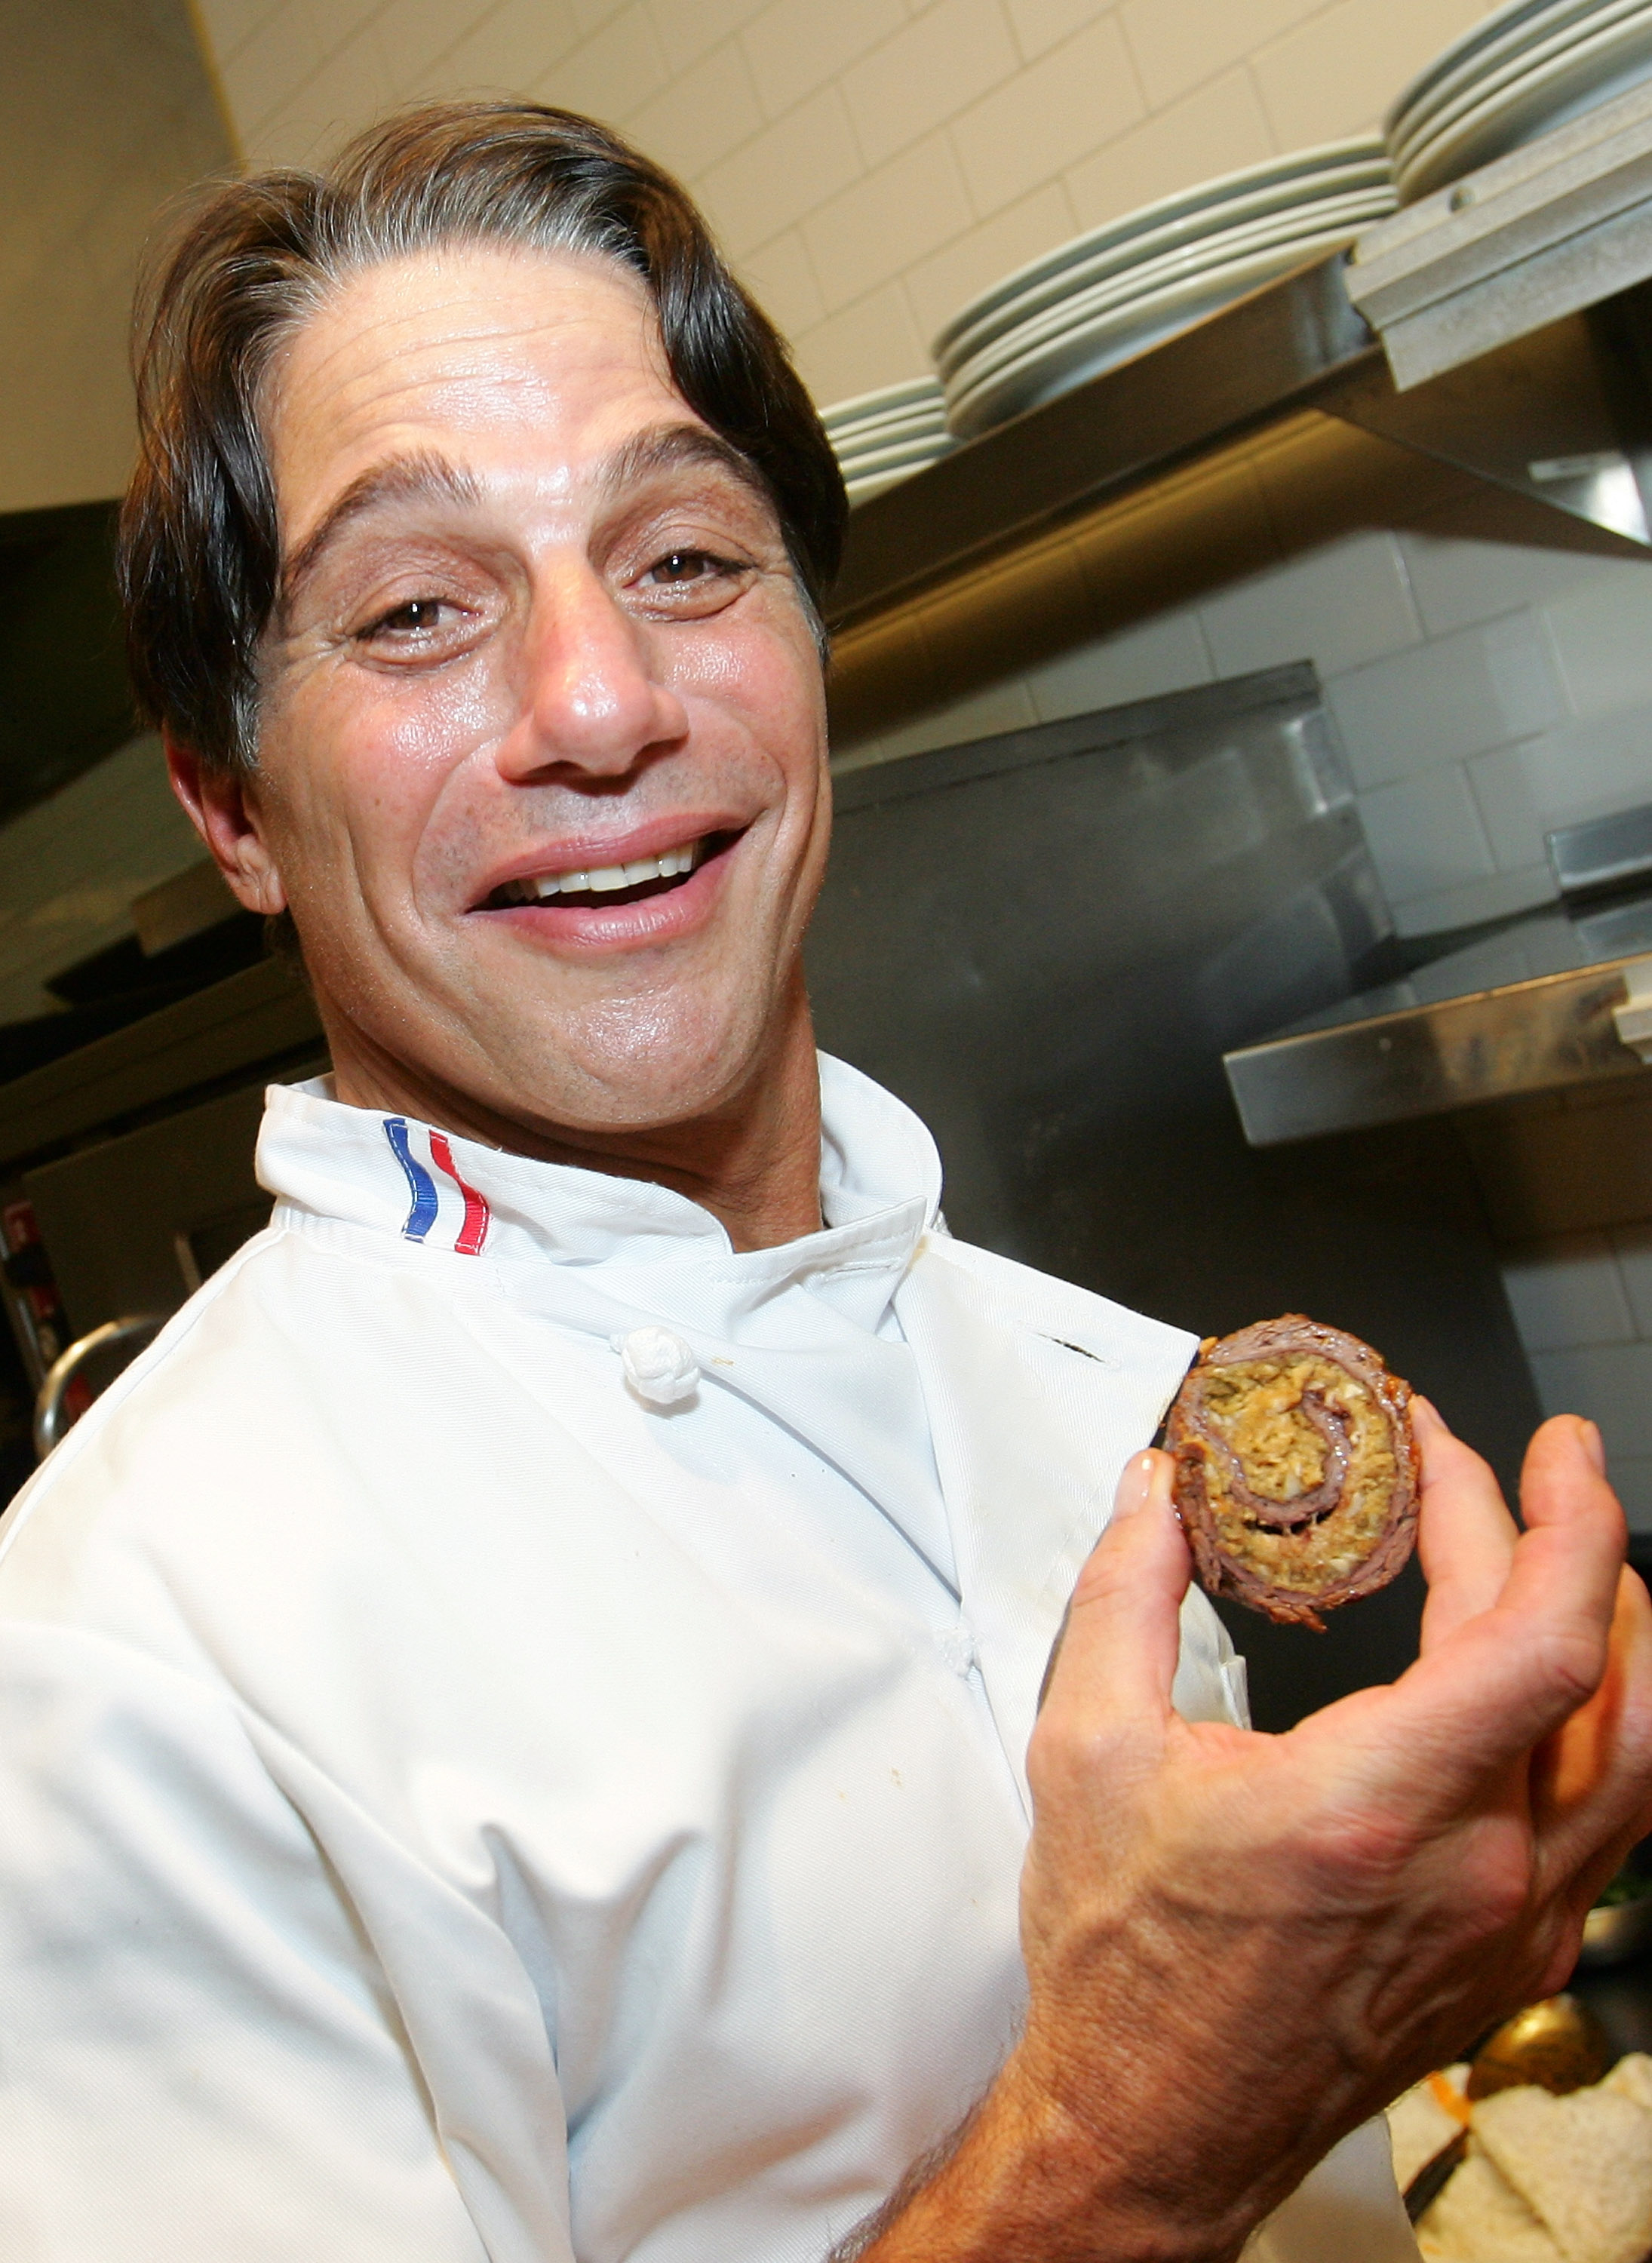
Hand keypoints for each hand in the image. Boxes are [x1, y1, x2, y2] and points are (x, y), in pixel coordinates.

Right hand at [850, 1408, 1651, 2262]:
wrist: (1154, 2126)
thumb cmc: (1126, 1961)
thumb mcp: (1088, 1749)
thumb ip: (1126, 1594)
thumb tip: (1155, 1491)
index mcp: (1378, 1810)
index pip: (1547, 1643)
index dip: (1571, 1524)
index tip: (1548, 1451)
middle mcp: (1478, 1873)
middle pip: (1598, 1673)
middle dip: (1559, 1542)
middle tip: (1499, 1477)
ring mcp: (1513, 1927)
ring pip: (1636, 1754)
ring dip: (1607, 1631)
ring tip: (1550, 1556)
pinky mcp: (1516, 1960)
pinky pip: (1607, 1823)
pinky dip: (1590, 1723)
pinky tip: (1529, 1687)